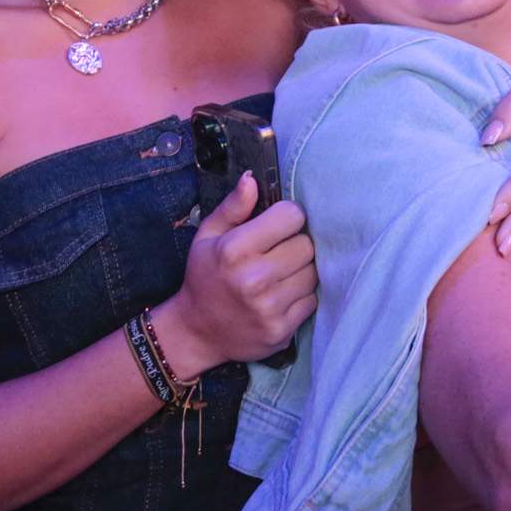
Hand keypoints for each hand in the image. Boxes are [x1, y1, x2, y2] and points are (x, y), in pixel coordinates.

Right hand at [154, 175, 317, 373]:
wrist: (197, 332)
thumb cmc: (204, 277)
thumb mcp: (207, 236)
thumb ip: (233, 207)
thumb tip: (253, 179)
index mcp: (235, 250)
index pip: (291, 216)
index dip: (286, 218)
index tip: (276, 226)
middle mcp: (254, 279)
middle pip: (306, 245)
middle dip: (294, 244)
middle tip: (277, 253)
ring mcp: (270, 307)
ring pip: (313, 273)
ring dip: (300, 271)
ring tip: (279, 274)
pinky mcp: (282, 330)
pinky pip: (311, 300)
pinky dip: (301, 296)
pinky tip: (281, 295)